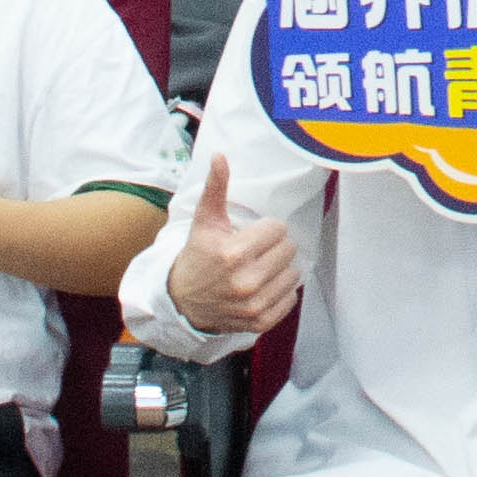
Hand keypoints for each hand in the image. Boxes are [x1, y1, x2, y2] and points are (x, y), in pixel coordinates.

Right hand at [166, 153, 301, 337]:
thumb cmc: (198, 255)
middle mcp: (245, 281)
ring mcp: (254, 304)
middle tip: (255, 253)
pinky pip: (291, 298)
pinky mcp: (260, 321)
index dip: (266, 229)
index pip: (278, 229)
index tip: (250, 235)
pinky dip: (281, 292)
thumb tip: (219, 155)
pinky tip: (262, 287)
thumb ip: (216, 187)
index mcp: (234, 253)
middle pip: (289, 250)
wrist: (183, 302)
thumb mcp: (205, 221)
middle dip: (274, 248)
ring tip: (259, 269)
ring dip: (279, 269)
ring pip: (293, 274)